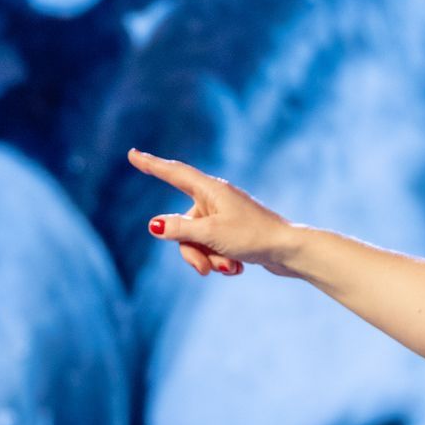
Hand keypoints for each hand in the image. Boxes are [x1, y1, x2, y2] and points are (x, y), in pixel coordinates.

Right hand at [127, 149, 296, 278]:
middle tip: (205, 269)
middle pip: (183, 225)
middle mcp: (216, 200)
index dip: (151, 165)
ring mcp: (225, 217)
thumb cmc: (253, 237)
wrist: (290, 251)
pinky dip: (222, 261)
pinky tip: (239, 269)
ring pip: (198, 242)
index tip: (133, 154)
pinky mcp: (234, 234)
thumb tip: (153, 225)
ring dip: (209, 260)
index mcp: (210, 190)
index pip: (173, 173)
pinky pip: (214, 249)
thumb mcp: (210, 235)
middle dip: (191, 251)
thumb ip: (179, 230)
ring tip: (229, 269)